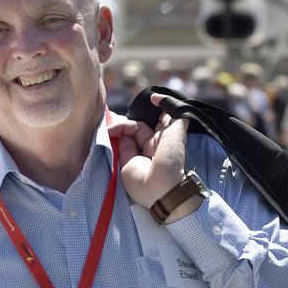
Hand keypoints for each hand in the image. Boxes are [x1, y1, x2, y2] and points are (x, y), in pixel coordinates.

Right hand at [108, 93, 189, 208]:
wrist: (161, 189)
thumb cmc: (171, 159)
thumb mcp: (177, 132)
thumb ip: (173, 113)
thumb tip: (159, 98)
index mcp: (166, 138)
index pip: (155, 119)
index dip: (151, 109)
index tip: (150, 100)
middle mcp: (151, 144)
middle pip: (137, 125)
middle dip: (128, 119)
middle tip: (118, 114)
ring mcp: (137, 153)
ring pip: (125, 133)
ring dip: (118, 125)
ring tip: (110, 122)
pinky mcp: (125, 162)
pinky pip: (118, 144)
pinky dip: (113, 135)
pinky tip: (109, 129)